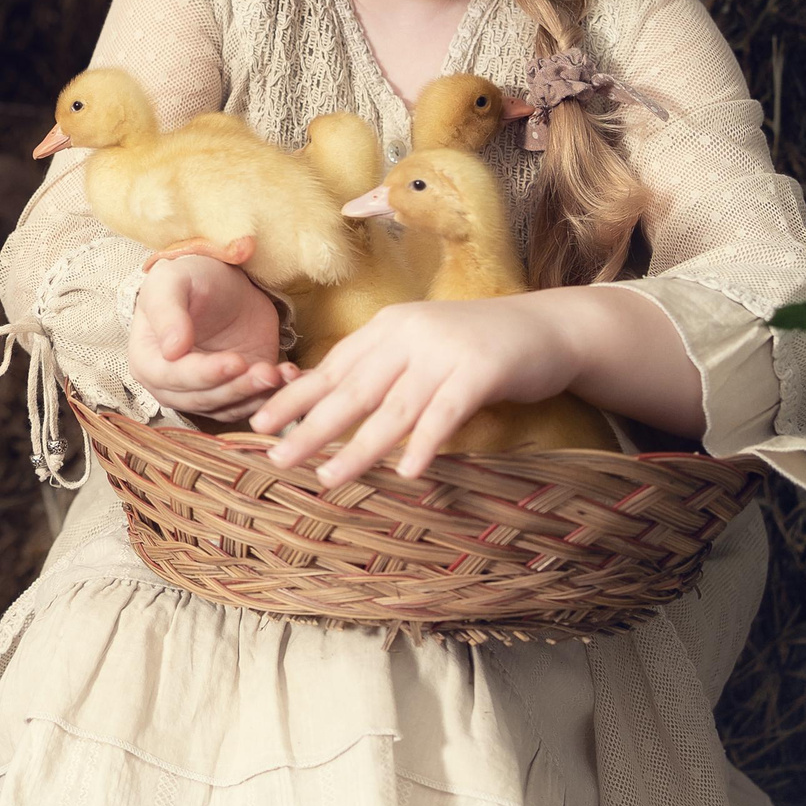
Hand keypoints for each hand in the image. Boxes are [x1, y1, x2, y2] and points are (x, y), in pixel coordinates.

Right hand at [128, 255, 298, 422]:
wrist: (223, 284)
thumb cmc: (189, 278)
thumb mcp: (171, 282)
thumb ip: (167, 312)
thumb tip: (172, 350)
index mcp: (147, 360)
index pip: (172, 377)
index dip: (204, 374)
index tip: (235, 362)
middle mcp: (171, 386)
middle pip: (202, 398)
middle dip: (237, 387)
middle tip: (267, 372)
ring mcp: (205, 392)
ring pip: (229, 406)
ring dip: (257, 394)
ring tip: (281, 373)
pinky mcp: (236, 392)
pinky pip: (252, 403)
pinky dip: (274, 395)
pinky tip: (292, 377)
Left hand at [244, 294, 583, 486]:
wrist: (547, 329)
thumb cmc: (475, 346)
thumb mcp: (420, 346)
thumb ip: (382, 367)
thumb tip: (328, 401)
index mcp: (388, 327)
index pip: (332, 367)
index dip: (295, 398)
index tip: (258, 425)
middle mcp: (409, 335)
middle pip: (352, 389)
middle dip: (310, 426)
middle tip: (276, 458)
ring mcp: (444, 351)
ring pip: (393, 408)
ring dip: (359, 447)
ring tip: (328, 477)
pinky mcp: (481, 371)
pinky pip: (446, 413)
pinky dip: (425, 443)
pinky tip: (408, 473)